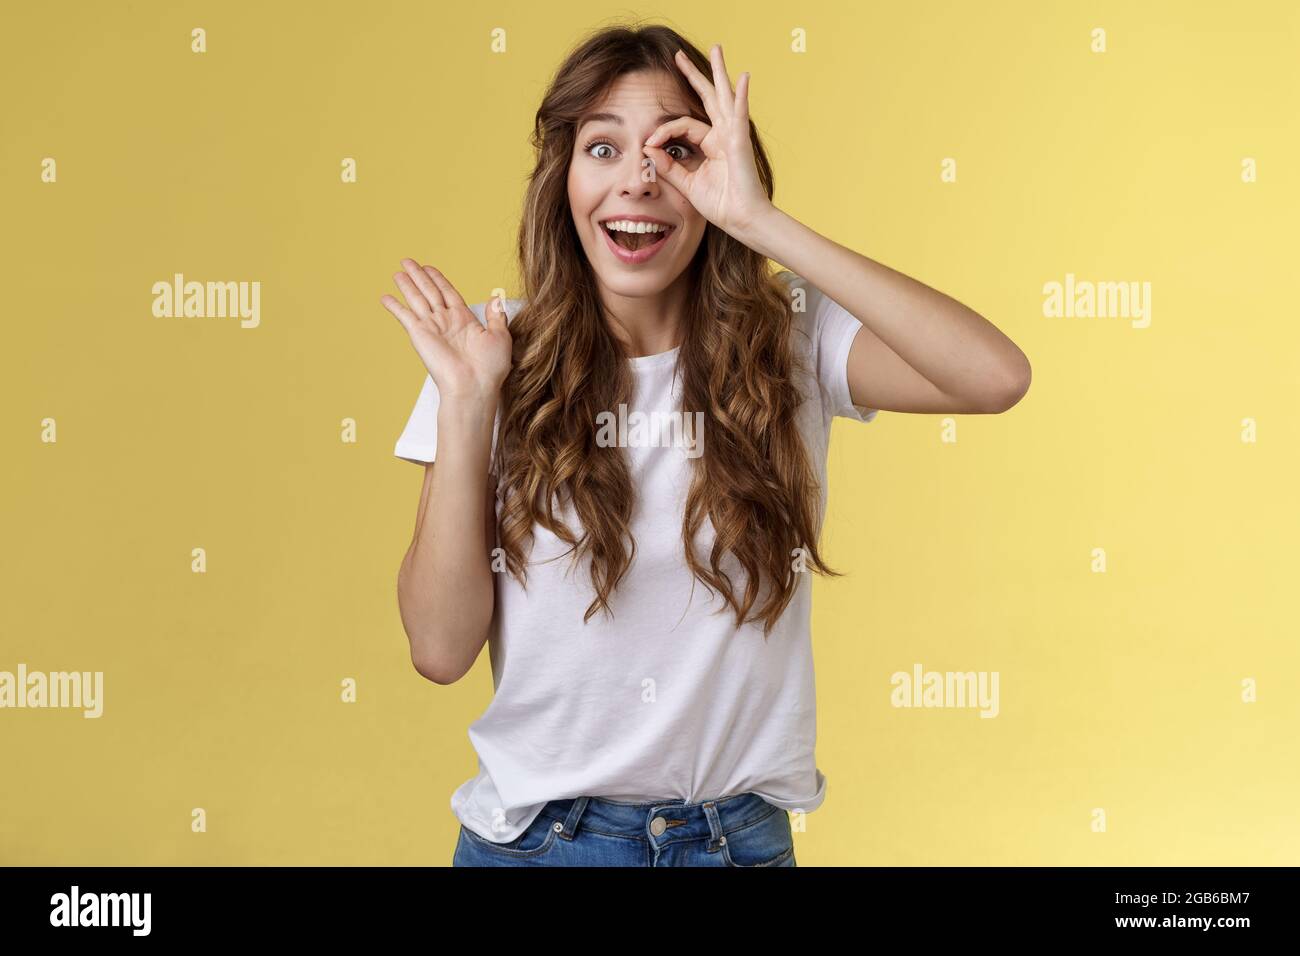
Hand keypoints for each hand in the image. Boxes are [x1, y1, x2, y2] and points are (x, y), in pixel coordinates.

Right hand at [380, 258, 511, 402]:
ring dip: (407, 285)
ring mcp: (432, 328)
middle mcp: (446, 322)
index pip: (448, 293)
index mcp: (464, 320)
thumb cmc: (490, 368)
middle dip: (419, 276)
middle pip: (430, 291)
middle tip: (408, 262)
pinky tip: (385, 297)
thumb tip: (497, 298)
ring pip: (417, 299)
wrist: (474, 386)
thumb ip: (496, 316)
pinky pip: (405, 316)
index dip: (438, 279)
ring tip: (398, 272)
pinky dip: (395, 306)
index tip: (429, 268)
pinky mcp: (420, 335)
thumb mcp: (500, 337)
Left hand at [642, 43, 772, 238]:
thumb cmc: (721, 205)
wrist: (741, 220)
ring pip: (723, 97)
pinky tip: (743, 78)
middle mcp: (723, 135)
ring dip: (719, 73)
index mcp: (711, 145)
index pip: (682, 125)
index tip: (648, 142)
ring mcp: (733, 135)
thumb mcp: (687, 184)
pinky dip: (741, 96)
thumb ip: (669, 167)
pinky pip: (739, 115)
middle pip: (707, 98)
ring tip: (716, 49)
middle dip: (694, 76)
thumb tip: (649, 150)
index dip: (663, 131)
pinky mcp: (740, 142)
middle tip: (679, 56)